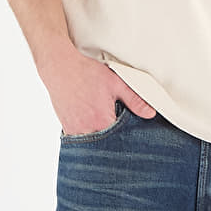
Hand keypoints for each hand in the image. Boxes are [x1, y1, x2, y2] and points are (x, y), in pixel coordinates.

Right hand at [40, 48, 158, 134]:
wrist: (59, 66)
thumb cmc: (85, 73)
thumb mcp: (116, 83)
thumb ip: (134, 100)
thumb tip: (150, 114)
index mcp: (102, 122)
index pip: (121, 140)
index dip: (128, 138)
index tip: (132, 138)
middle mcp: (87, 131)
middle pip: (107, 144)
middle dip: (115, 139)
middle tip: (118, 127)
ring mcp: (74, 131)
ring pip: (93, 142)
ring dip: (101, 137)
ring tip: (104, 124)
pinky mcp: (67, 127)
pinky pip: (81, 138)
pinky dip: (89, 134)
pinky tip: (92, 123)